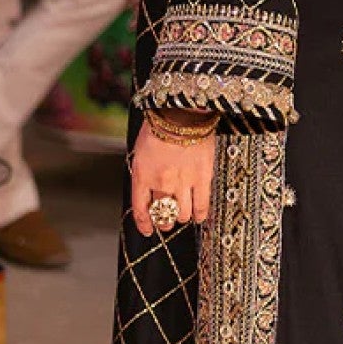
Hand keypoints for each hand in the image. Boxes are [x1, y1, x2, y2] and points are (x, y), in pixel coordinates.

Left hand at [129, 121, 215, 236]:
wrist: (182, 113)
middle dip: (164, 221)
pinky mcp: (202, 179)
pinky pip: (201, 206)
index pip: (141, 209)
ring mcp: (183, 183)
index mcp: (143, 176)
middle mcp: (161, 184)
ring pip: (183, 214)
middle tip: (167, 221)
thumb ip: (145, 172)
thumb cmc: (159, 125)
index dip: (144, 224)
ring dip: (182, 217)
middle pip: (163, 214)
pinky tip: (198, 216)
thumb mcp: (141, 150)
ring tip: (183, 214)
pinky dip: (199, 215)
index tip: (147, 229)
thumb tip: (149, 188)